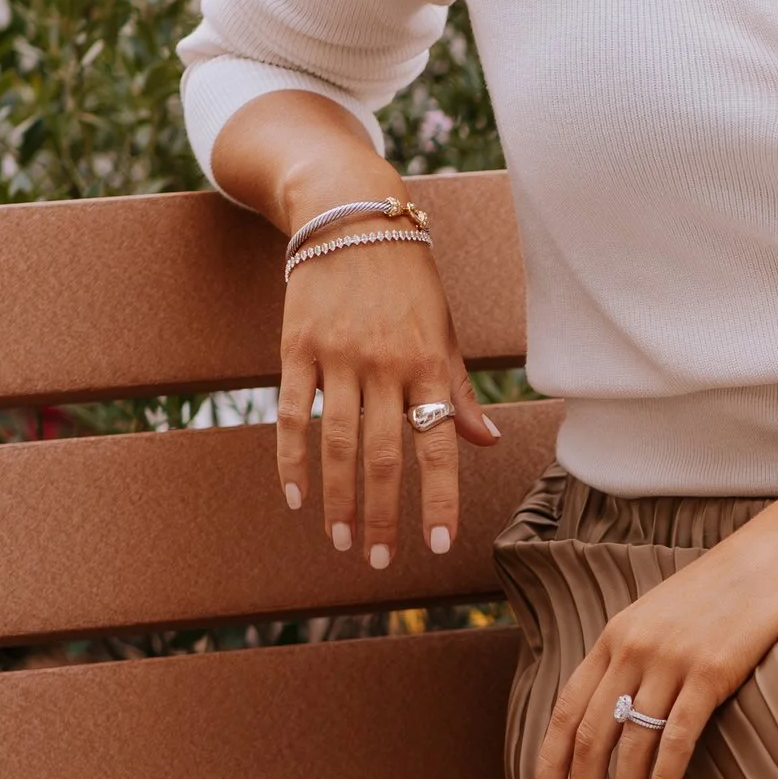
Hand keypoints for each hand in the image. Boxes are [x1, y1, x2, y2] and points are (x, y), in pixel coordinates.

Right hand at [278, 238, 498, 569]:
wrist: (349, 216)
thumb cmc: (406, 281)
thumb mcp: (443, 330)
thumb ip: (458, 389)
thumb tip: (487, 442)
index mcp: (428, 364)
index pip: (438, 445)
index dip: (437, 499)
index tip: (436, 546)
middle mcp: (385, 365)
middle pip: (382, 457)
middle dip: (381, 516)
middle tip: (376, 562)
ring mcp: (337, 357)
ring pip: (337, 445)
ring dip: (337, 500)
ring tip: (339, 541)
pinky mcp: (296, 349)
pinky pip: (291, 415)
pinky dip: (291, 459)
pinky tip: (296, 496)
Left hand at [532, 509, 777, 778]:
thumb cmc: (726, 593)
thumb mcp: (665, 618)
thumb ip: (638, 659)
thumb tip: (623, 715)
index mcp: (615, 637)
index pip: (567, 710)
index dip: (551, 762)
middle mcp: (632, 649)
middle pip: (592, 737)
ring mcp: (670, 660)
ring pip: (630, 747)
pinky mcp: (710, 673)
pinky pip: (676, 742)